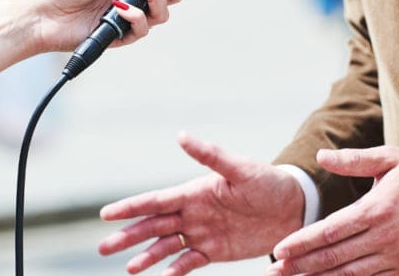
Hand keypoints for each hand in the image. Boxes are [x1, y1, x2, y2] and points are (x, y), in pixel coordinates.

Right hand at [99, 132, 304, 275]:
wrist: (294, 207)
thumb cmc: (268, 182)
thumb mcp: (240, 168)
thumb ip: (210, 155)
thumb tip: (181, 135)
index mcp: (194, 192)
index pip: (155, 201)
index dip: (130, 208)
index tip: (105, 215)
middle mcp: (192, 213)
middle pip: (153, 226)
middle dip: (128, 236)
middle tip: (104, 247)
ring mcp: (202, 233)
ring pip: (166, 247)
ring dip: (147, 256)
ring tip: (129, 268)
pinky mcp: (216, 250)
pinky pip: (190, 262)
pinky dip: (174, 271)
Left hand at [269, 147, 398, 275]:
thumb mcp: (390, 158)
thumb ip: (354, 159)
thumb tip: (322, 156)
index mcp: (376, 208)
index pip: (330, 230)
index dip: (302, 242)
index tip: (279, 250)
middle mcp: (384, 236)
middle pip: (334, 257)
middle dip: (301, 266)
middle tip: (275, 272)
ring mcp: (396, 256)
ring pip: (350, 274)